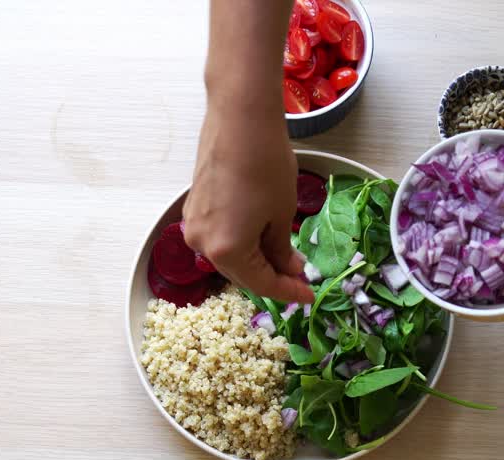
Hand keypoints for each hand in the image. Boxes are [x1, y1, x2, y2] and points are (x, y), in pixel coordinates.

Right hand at [183, 108, 314, 304]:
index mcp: (227, 251)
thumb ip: (282, 250)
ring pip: (230, 256)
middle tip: (301, 277)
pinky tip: (263, 238)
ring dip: (258, 260)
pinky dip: (242, 243)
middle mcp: (203, 244)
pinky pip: (220, 238)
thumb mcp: (282, 213)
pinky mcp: (194, 209)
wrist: (240, 119)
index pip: (262, 285)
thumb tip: (290, 269)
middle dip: (273, 277)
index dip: (289, 292)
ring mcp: (194, 226)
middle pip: (242, 274)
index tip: (309, 296)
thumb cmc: (265, 164)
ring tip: (287, 257)